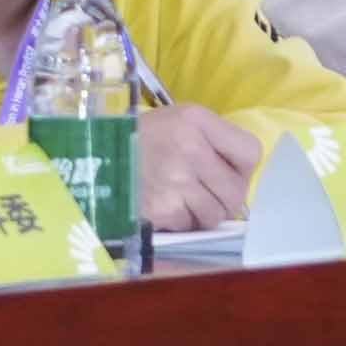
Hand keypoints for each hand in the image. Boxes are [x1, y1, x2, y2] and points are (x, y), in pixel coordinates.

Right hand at [134, 103, 260, 232]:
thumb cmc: (147, 138)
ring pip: (215, 215)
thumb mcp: (182, 121)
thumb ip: (216, 142)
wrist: (95, 155)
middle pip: (236, 192)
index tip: (227, 170)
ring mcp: (174, 181)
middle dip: (226, 198)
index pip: (251, 152)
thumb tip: (243, 182)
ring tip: (185, 199)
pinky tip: (167, 206)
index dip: (243, 168)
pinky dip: (182, 222)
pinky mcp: (160, 208)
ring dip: (205, 213)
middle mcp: (188, 148)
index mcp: (196, 120)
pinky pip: (189, 225)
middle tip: (207, 192)